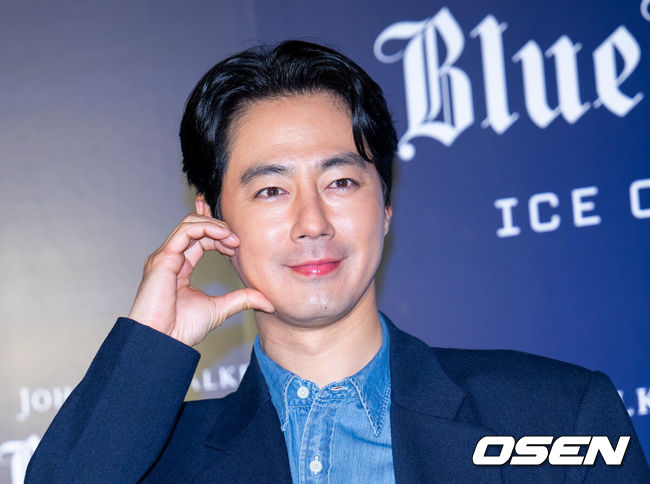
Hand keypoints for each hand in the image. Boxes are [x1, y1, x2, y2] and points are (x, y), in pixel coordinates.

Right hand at [128, 214, 273, 346]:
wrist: (162, 341)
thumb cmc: (181, 329)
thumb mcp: (220, 309)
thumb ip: (242, 299)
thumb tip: (268, 302)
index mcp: (180, 266)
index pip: (199, 237)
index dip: (220, 234)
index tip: (238, 244)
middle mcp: (171, 258)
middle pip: (195, 226)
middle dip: (220, 227)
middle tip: (238, 240)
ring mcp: (165, 256)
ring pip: (190, 224)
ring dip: (215, 226)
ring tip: (233, 238)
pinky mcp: (163, 258)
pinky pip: (185, 231)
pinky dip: (206, 228)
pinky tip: (223, 236)